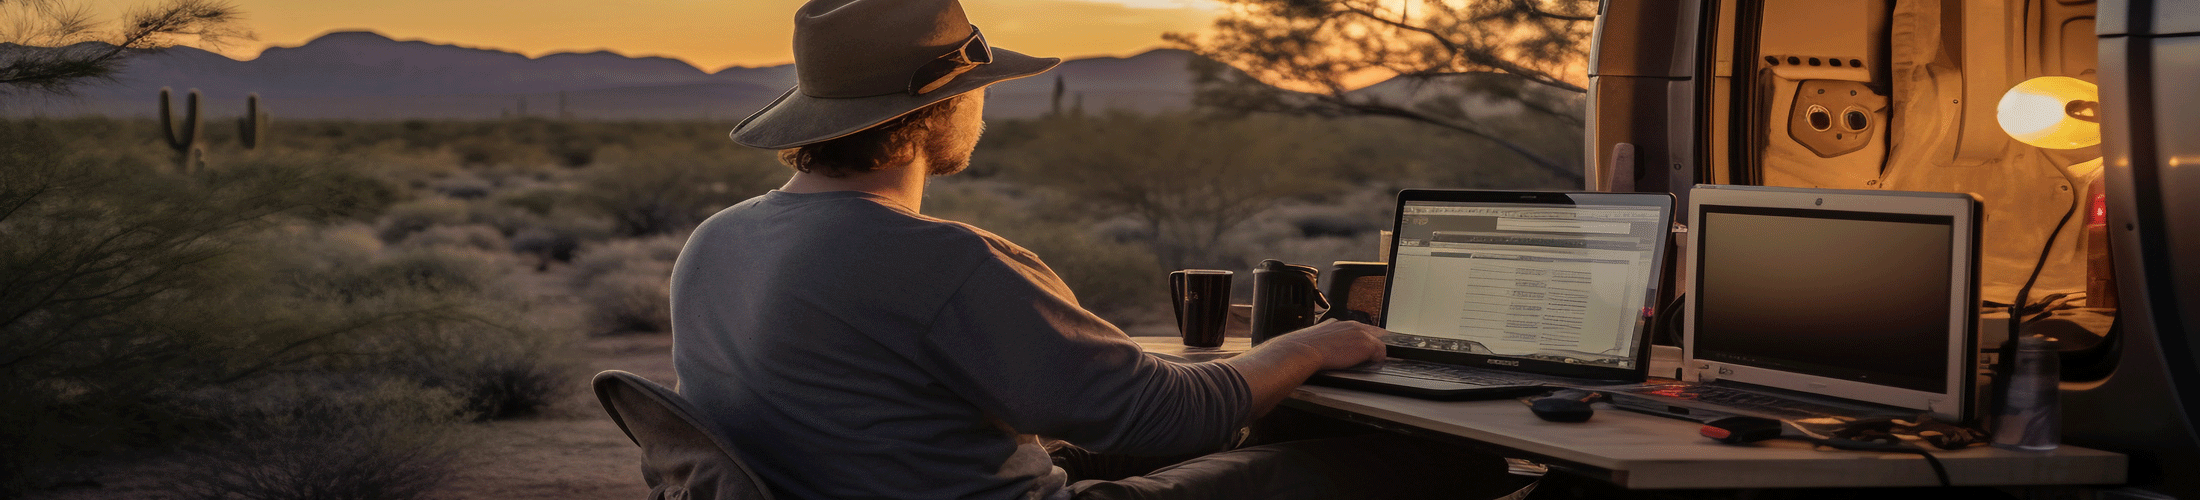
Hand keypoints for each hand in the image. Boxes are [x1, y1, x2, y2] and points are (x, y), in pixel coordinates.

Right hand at [1263, 319, 1387, 370]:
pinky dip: (1377, 360)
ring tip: (1370, 362)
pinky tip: (1370, 366)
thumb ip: (1321, 340)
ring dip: (1375, 352)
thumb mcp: (1313, 340)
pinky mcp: (1366, 344)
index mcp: (1337, 323)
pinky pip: (1380, 353)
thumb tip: (1319, 349)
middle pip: (1373, 331)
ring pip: (1378, 341)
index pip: (1358, 328)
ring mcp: (1360, 333)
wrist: (1303, 350)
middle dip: (1373, 342)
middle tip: (1371, 356)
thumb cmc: (1302, 348)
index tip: (1361, 348)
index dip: (1362, 338)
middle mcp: (1350, 325)